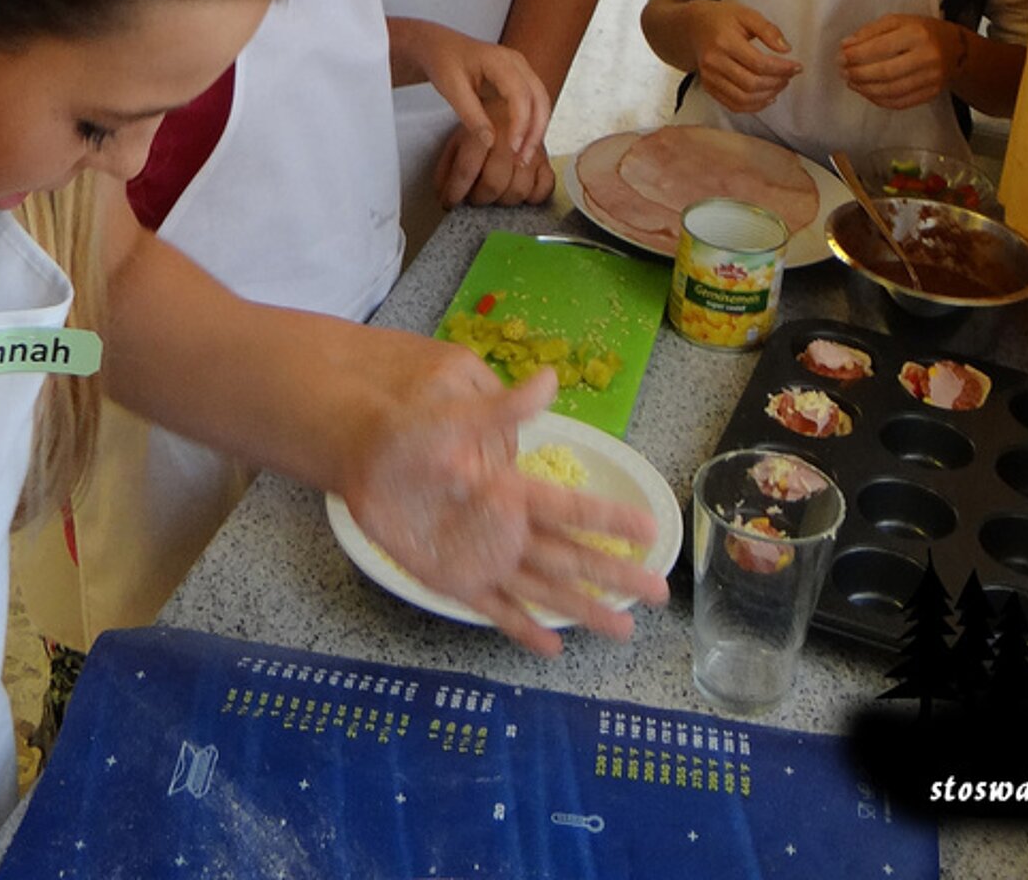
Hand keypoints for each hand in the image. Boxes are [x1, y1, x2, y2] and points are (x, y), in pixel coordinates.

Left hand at [343, 361, 667, 654]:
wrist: (367, 459)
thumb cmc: (413, 431)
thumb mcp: (458, 418)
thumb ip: (505, 408)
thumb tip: (550, 379)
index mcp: (514, 491)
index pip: (575, 508)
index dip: (612, 519)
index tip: (652, 530)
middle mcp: (509, 529)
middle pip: (573, 556)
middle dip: (615, 573)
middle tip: (659, 589)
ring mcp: (486, 558)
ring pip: (546, 590)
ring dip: (584, 609)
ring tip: (624, 630)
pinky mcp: (457, 581)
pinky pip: (497, 610)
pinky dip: (523, 629)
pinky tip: (553, 648)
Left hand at [408, 22, 550, 167]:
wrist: (440, 47)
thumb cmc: (443, 62)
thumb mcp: (450, 88)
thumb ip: (470, 115)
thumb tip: (490, 142)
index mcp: (499, 60)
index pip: (520, 93)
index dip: (520, 122)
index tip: (512, 147)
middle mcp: (516, 62)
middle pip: (539, 97)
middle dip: (535, 130)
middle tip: (523, 158)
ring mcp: (521, 69)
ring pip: (541, 101)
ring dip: (537, 130)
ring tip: (524, 157)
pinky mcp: (519, 79)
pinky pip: (534, 102)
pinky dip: (532, 124)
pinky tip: (522, 143)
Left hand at [435, 111, 556, 210]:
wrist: (513, 95)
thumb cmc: (482, 121)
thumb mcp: (458, 135)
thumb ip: (447, 164)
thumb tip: (443, 194)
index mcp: (483, 128)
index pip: (467, 168)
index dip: (456, 191)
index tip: (449, 202)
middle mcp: (509, 137)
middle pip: (495, 183)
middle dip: (480, 198)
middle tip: (473, 197)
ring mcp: (531, 148)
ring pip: (519, 189)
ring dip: (503, 199)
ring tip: (493, 194)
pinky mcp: (547, 158)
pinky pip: (544, 187)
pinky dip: (532, 196)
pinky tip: (518, 189)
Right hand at [689, 0, 800, 113]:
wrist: (693, 27)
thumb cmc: (721, 19)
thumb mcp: (745, 13)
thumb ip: (767, 29)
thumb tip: (786, 49)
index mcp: (724, 41)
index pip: (758, 63)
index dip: (782, 69)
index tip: (796, 67)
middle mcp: (714, 62)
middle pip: (751, 84)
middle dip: (777, 83)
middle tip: (789, 76)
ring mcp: (709, 77)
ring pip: (742, 98)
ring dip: (767, 96)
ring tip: (780, 85)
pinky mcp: (709, 87)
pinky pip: (733, 105)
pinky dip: (753, 106)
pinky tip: (766, 98)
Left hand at [839, 12, 964, 110]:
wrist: (955, 48)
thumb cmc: (921, 31)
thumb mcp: (897, 21)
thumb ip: (870, 31)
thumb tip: (846, 46)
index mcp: (917, 34)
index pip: (881, 47)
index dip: (857, 55)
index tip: (840, 57)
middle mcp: (926, 57)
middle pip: (886, 72)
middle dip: (859, 74)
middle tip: (843, 72)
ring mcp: (931, 78)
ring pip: (892, 91)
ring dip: (866, 89)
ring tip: (852, 82)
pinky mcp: (931, 94)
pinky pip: (900, 102)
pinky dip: (879, 100)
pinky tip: (867, 92)